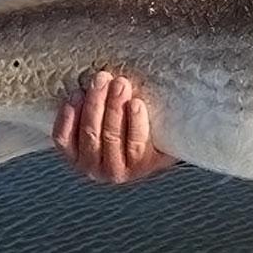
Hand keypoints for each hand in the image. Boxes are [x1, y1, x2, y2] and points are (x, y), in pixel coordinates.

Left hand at [53, 70, 177, 183]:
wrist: (124, 147)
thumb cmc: (151, 131)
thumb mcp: (165, 129)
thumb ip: (172, 119)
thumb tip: (188, 93)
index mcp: (140, 166)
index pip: (136, 147)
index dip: (136, 124)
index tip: (137, 102)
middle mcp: (113, 171)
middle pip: (110, 137)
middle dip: (114, 106)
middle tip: (119, 81)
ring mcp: (88, 165)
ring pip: (89, 134)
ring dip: (94, 104)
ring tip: (101, 80)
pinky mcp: (69, 155)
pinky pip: (63, 138)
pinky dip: (67, 118)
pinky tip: (76, 96)